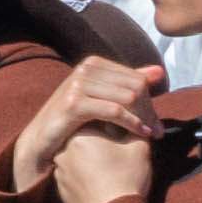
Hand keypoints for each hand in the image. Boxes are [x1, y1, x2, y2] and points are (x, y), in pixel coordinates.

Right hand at [13, 56, 159, 202]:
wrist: (41, 138)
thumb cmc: (72, 119)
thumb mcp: (101, 98)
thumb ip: (128, 83)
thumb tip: (160, 71)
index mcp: (93, 63)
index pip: (136, 78)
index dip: (151, 100)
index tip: (156, 122)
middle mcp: (85, 69)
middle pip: (135, 86)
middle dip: (149, 111)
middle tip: (158, 132)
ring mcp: (78, 84)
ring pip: (128, 98)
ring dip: (143, 118)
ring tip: (151, 134)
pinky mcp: (74, 103)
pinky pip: (115, 111)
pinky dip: (132, 123)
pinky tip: (140, 134)